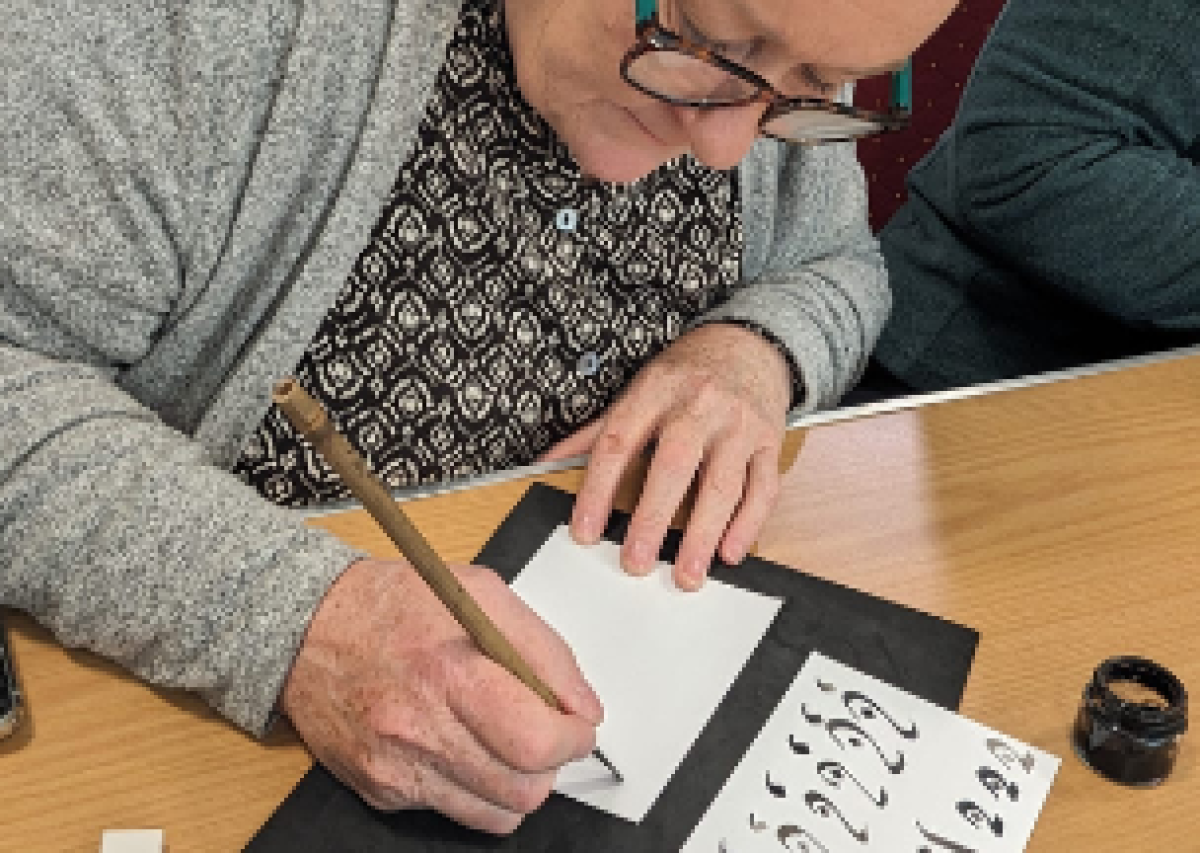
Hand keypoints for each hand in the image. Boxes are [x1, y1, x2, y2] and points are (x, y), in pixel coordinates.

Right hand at [280, 558, 602, 834]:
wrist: (307, 628)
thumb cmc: (396, 604)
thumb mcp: (481, 594)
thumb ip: (544, 651)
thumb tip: (585, 707)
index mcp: (449, 672)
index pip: (537, 741)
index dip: (574, 739)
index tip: (577, 725)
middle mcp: (418, 728)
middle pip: (523, 788)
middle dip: (552, 765)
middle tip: (545, 733)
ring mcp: (396, 766)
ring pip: (496, 813)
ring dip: (519, 782)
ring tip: (507, 741)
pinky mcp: (380, 789)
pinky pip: (455, 812)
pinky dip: (476, 789)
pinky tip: (465, 748)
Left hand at [540, 323, 791, 590]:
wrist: (747, 345)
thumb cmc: (685, 374)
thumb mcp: (637, 389)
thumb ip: (596, 431)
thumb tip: (544, 464)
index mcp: (655, 391)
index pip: (619, 442)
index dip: (598, 489)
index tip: (585, 531)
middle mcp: (698, 404)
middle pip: (674, 465)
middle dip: (653, 518)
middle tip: (636, 562)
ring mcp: (738, 424)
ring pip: (723, 483)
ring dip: (704, 534)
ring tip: (687, 574)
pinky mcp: (769, 441)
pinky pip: (763, 487)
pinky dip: (748, 523)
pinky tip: (730, 552)